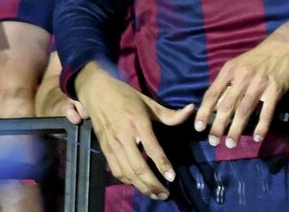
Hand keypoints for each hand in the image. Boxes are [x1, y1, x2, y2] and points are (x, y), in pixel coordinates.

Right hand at [74, 63, 194, 199]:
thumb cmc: (126, 96)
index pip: (152, 149)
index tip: (172, 177)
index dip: (163, 165)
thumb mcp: (149, 102)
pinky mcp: (104, 150)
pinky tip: (137, 184)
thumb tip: (191, 110)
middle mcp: (124, 137)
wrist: (97, 93)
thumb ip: (169, 113)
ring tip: (154, 193)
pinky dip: (127, 180)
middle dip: (152, 183)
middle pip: (138, 167)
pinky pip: (116, 170)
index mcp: (138, 123)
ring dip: (140, 186)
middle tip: (164, 194)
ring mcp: (112, 145)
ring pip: (126, 172)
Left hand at [195, 14, 288, 146]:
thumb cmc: (259, 57)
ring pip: (244, 111)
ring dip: (236, 129)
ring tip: (231, 143)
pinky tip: (257, 137)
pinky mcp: (276, 89)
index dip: (204, 112)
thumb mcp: (239, 64)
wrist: (286, 45)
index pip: (213, 93)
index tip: (199, 127)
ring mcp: (260, 83)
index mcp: (231, 70)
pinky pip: (267, 111)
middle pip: (227, 105)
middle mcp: (243, 76)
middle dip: (218, 126)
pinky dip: (262, 126)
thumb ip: (227, 83)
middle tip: (213, 141)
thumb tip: (216, 106)